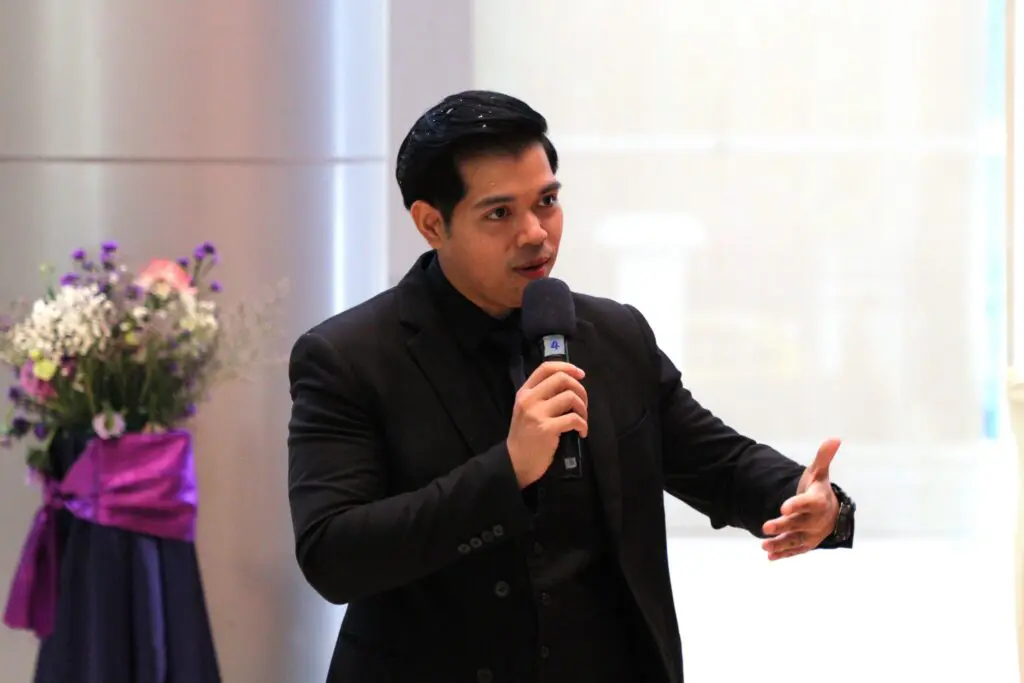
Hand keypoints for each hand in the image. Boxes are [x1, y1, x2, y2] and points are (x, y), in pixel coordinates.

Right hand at [507, 361, 587, 487]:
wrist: (515, 462)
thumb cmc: (525, 436)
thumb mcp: (526, 410)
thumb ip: (541, 396)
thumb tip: (569, 384)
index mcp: (524, 392)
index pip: (546, 367)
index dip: (567, 367)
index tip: (580, 374)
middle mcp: (529, 399)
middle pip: (562, 379)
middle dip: (580, 389)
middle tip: (583, 404)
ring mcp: (537, 413)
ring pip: (571, 397)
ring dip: (583, 409)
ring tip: (582, 420)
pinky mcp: (547, 429)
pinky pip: (574, 419)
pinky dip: (583, 425)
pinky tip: (581, 432)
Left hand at [761, 438, 840, 560]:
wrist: (829, 513)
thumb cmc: (819, 490)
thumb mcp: (819, 473)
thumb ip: (823, 457)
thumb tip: (835, 438)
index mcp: (819, 501)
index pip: (808, 503)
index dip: (796, 505)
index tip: (783, 507)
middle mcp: (816, 520)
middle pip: (798, 524)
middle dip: (783, 526)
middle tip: (765, 526)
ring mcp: (811, 534)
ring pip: (795, 540)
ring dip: (780, 544)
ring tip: (764, 545)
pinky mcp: (806, 544)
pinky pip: (795, 550)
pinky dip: (783, 554)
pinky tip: (770, 556)